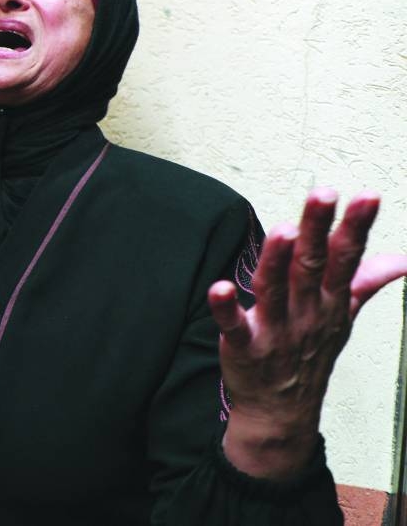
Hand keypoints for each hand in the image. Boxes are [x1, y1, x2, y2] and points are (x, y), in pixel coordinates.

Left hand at [208, 188, 406, 478]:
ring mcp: (276, 330)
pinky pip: (234, 325)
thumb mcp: (343, 316)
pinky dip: (225, 308)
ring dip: (278, 260)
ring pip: (276, 290)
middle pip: (312, 265)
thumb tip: (404, 258)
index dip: (355, 227)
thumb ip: (366, 281)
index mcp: (330, 300)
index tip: (367, 196)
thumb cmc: (310, 353)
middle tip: (323, 194)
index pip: (346, 259)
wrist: (282, 412)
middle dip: (317, 230)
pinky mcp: (244, 346)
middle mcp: (306, 312)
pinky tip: (218, 287)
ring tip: (284, 230)